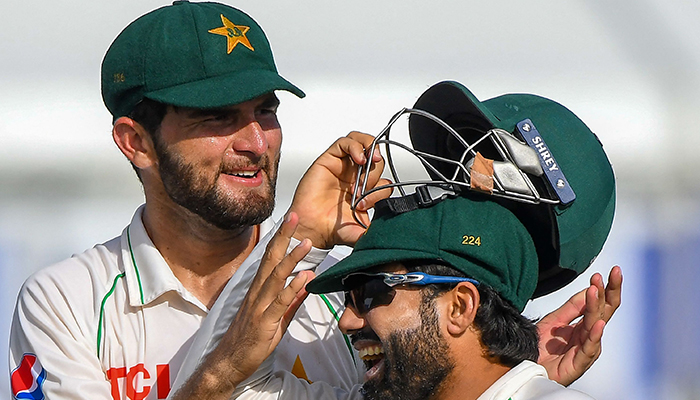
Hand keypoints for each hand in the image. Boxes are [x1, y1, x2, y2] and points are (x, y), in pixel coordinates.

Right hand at [171, 213, 314, 398]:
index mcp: (259, 289)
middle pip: (271, 259)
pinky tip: (303, 277)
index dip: (281, 238)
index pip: (271, 257)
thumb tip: (308, 280)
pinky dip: (291, 288)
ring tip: (306, 243)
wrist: (229, 363)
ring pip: (275, 277)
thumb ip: (292, 298)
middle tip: (294, 215)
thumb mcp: (277, 317)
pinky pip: (279, 302)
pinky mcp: (264, 322)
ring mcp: (259, 306)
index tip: (291, 219)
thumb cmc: (251, 340)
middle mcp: (257, 293)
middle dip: (284, 237)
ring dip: (291, 259)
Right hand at [289, 131, 390, 248]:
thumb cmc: (333, 228)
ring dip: (371, 148)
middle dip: (375, 171)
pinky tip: (359, 158)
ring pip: (362, 142)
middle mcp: (355, 176)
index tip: (367, 203)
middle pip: (376, 158)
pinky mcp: (329, 159)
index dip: (381, 189)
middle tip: (364, 188)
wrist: (313, 229)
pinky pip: (345, 143)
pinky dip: (355, 146)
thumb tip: (392, 230)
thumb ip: (377, 229)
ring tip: (370, 161)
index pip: (384, 179)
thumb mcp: (363, 231)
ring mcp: (343, 166)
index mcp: (366, 191)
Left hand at [536, 266, 622, 385]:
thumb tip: (589, 289)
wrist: (522, 367)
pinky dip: (594, 336)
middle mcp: (587, 337)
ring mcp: (584, 350)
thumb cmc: (539, 349)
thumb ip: (572, 307)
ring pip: (595, 326)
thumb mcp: (554, 321)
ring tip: (595, 290)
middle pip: (604, 312)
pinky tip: (597, 323)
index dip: (604, 288)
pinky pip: (588, 349)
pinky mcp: (577, 364)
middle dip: (610, 292)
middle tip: (614, 273)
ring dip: (596, 306)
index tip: (605, 273)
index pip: (599, 305)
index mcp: (582, 327)